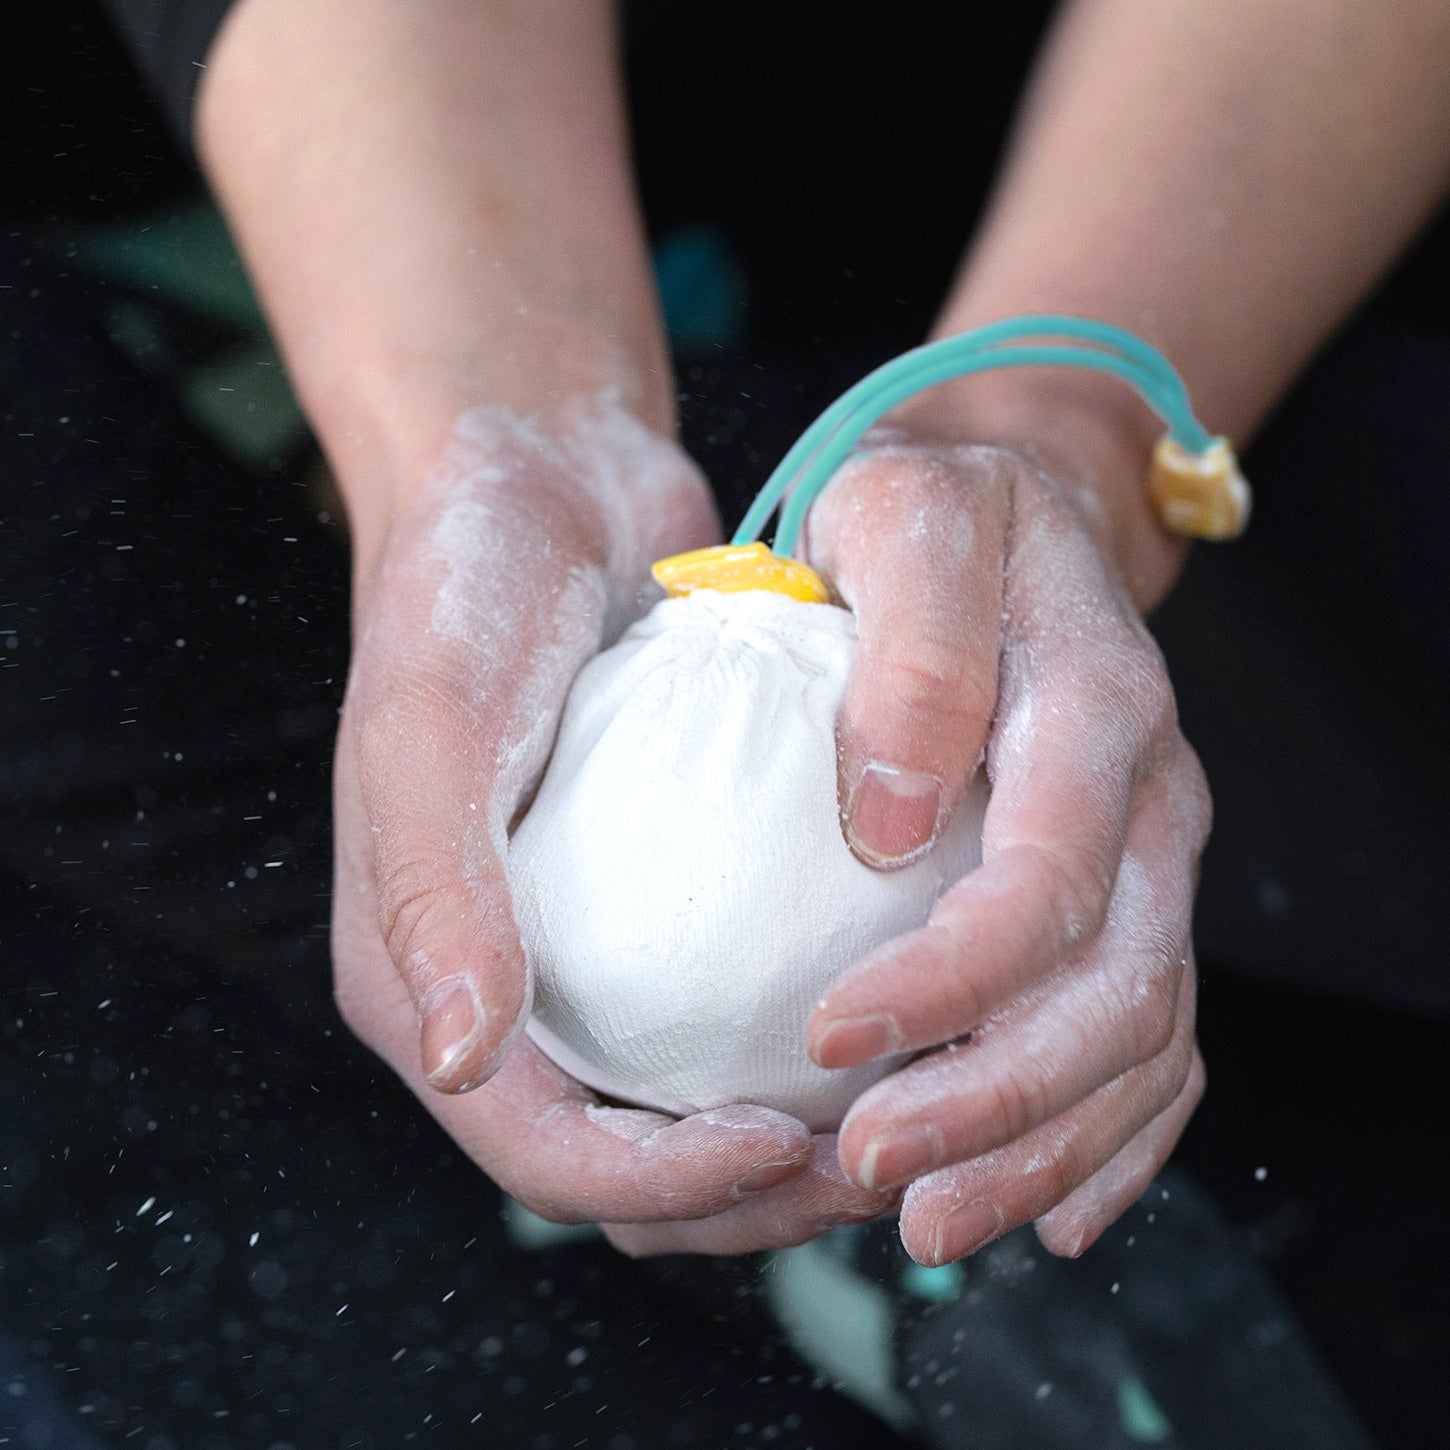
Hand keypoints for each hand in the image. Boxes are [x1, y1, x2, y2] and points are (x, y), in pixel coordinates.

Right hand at [332, 398, 847, 1227]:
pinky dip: (800, 1047)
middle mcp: (501, 989)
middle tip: (874, 1147)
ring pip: (687, 1111)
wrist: (537, 482)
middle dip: (747, 1194)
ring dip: (791, 1143)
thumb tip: (465, 1057)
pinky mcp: (652, 904)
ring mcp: (581, 953)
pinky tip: (895, 1014)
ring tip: (903, 1102)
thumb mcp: (430, 723)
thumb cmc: (463, 593)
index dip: (661, 1183)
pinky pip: (726, 1015)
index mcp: (423, 982)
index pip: (540, 1148)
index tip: (783, 1138)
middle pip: (625, 1163)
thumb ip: (435, 890)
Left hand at [795, 429, 1207, 1265]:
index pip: (1047, 881)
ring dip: (1037, 1151)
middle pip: (1112, 995)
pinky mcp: (1131, 903)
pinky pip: (1155, 1048)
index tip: (826, 1040)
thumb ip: (913, 645)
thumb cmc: (931, 516)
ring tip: (919, 1224)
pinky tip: (1043, 1212)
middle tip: (863, 1172)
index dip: (949, 982)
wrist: (1014, 510)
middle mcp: (1152, 803)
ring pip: (1139, 1046)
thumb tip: (890, 819)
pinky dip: (1109, 1145)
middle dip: (994, 1106)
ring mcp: (1153, 864)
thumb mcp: (902, 516)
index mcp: (1098, 710)